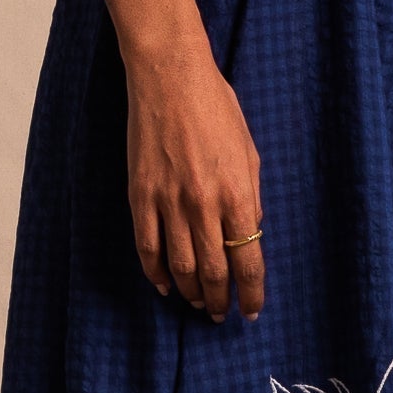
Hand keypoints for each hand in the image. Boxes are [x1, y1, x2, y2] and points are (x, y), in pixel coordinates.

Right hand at [125, 37, 265, 323]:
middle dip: (219, 301)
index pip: (248, 262)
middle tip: (221, 314)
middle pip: (213, 273)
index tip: (251, 310)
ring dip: (190, 293)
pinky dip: (155, 273)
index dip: (251, 294)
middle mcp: (204, 205)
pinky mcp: (140, 195)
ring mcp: (168, 202)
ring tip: (197, 304)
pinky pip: (147, 247)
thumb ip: (250, 196)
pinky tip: (164, 285)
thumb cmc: (216, 109)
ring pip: (180, 267)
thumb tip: (250, 231)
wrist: (170, 78)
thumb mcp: (249, 153)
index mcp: (237, 195)